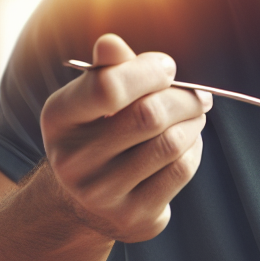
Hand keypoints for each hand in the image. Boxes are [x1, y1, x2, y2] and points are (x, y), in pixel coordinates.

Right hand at [39, 33, 211, 242]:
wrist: (84, 201)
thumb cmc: (99, 131)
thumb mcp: (94, 98)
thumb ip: (109, 69)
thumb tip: (110, 43)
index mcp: (59, 118)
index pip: (108, 87)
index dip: (149, 71)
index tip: (167, 69)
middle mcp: (72, 159)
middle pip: (149, 115)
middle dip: (185, 98)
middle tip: (200, 95)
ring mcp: (100, 193)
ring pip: (171, 143)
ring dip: (194, 122)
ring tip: (196, 115)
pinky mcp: (132, 216)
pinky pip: (181, 169)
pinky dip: (194, 149)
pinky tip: (188, 143)